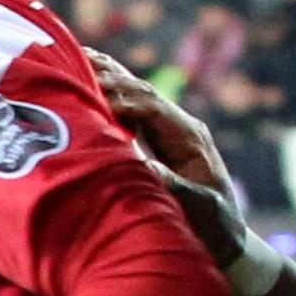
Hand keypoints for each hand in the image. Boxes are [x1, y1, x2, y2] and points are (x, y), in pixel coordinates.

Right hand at [86, 48, 247, 269]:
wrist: (225, 240)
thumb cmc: (215, 228)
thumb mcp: (201, 211)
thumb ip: (176, 187)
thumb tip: (145, 168)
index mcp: (190, 137)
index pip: (152, 107)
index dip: (121, 98)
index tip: (91, 94)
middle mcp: (179, 127)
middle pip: (140, 91)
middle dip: (107, 76)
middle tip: (71, 59)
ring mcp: (167, 131)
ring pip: (132, 94)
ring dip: (103, 76)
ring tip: (69, 55)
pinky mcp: (154, 139)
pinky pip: (126, 110)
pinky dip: (104, 94)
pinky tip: (81, 80)